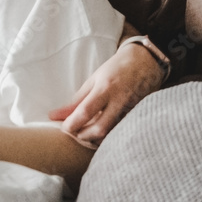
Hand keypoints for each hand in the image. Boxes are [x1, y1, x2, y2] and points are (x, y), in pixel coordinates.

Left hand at [48, 42, 163, 145]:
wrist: (145, 63)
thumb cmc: (115, 69)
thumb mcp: (93, 80)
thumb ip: (77, 99)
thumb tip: (56, 115)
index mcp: (105, 88)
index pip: (85, 111)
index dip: (72, 123)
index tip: (63, 127)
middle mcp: (119, 101)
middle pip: (100, 128)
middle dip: (84, 136)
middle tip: (74, 133)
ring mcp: (131, 111)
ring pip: (112, 134)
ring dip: (96, 139)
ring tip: (85, 134)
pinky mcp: (138, 117)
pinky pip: (121, 132)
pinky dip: (109, 136)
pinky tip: (100, 134)